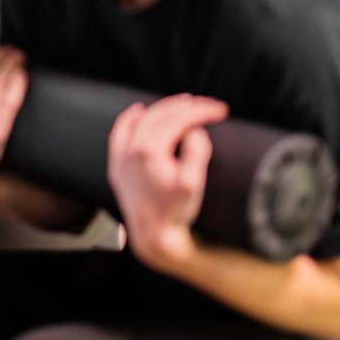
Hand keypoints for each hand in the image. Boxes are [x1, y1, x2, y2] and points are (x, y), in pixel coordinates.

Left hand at [106, 95, 227, 271]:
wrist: (153, 236)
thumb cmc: (175, 212)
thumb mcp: (192, 184)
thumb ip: (196, 153)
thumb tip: (193, 131)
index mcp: (148, 151)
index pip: (177, 119)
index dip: (201, 111)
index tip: (222, 111)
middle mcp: (130, 151)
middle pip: (160, 115)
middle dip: (187, 107)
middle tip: (210, 106)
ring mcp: (121, 158)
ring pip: (140, 120)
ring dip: (163, 109)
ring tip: (184, 102)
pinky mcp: (117, 168)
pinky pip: (119, 134)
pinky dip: (130, 119)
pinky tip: (138, 110)